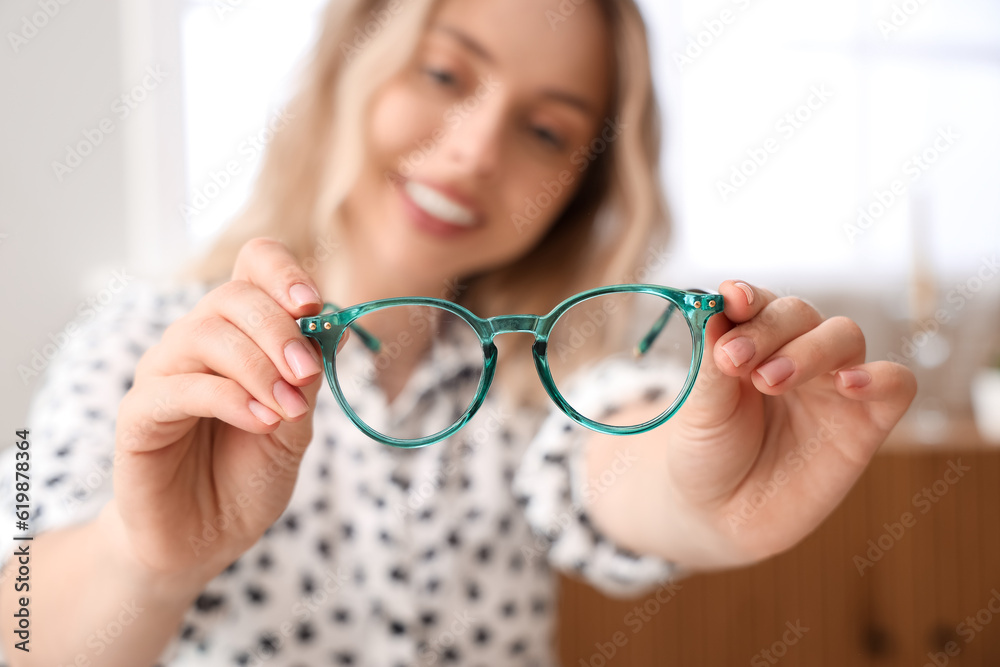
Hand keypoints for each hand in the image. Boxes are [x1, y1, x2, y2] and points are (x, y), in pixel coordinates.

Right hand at [112, 238, 333, 579]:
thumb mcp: (296, 423)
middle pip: (231, 295)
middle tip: (306, 374)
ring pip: (203, 333)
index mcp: (238, 332)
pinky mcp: (138, 415)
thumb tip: (328, 327)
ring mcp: (162, 374)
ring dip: (257, 367)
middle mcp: (195, 342)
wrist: (206, 539)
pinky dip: (230, 399)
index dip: (282, 272)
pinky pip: (180, 388)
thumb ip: (307, 376)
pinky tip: (262, 422)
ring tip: (287, 409)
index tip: (313, 305)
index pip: (251, 264)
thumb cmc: (248, 475)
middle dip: (279, 330)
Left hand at [660, 280, 916, 561]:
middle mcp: (795, 355)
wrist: (720, 517)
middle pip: (800, 314)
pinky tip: (849, 384)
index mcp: (751, 342)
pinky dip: (880, 377)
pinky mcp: (865, 424)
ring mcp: (832, 387)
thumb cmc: (706, 454)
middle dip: (768, 330)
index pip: (759, 303)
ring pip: (845, 337)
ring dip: (810, 350)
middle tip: (734, 360)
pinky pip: (896, 385)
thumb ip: (712, 361)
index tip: (731, 300)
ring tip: (768, 381)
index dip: (748, 297)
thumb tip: (714, 304)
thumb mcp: (700, 410)